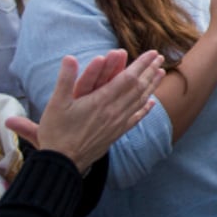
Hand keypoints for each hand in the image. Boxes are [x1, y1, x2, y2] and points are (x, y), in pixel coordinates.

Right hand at [5, 49, 162, 172]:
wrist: (62, 163)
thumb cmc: (56, 132)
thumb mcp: (56, 103)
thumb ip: (65, 79)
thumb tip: (69, 57)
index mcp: (101, 101)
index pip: (128, 78)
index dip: (141, 64)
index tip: (152, 53)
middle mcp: (114, 112)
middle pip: (138, 87)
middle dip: (150, 70)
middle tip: (160, 58)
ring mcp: (117, 124)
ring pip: (140, 101)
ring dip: (151, 85)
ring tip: (160, 73)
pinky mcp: (116, 134)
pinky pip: (135, 118)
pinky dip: (144, 108)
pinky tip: (151, 103)